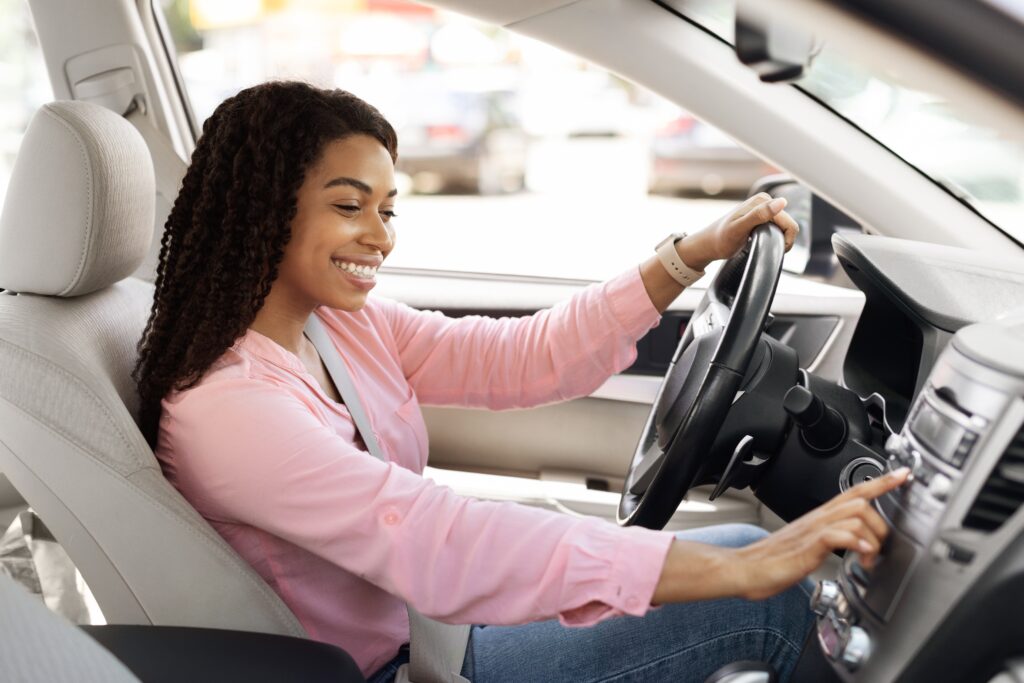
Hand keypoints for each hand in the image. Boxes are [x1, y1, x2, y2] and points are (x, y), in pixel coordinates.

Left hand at [677, 193, 800, 270]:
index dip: (784, 240)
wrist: (709, 245)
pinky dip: (774, 238)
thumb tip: (782, 202)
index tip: (769, 247)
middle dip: (781, 240)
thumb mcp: (739, 228)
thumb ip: (759, 215)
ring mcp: (763, 209)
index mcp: (762, 201)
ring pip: (784, 228)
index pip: (788, 222)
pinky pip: (778, 228)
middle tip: (764, 248)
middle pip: (788, 225)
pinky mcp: (762, 217)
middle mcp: (764, 202)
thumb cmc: (721, 239)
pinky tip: (761, 242)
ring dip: (777, 239)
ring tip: (761, 245)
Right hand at [731, 467, 909, 600]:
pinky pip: (838, 535)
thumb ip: (830, 540)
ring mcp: (813, 531)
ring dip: (872, 538)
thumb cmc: (773, 560)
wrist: (745, 568)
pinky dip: (856, 543)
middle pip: (861, 501)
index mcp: (820, 517)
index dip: (881, 482)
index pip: (855, 490)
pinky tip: (861, 555)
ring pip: (855, 515)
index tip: (903, 474)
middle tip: (881, 549)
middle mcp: (819, 519)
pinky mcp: (808, 546)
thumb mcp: (809, 546)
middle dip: (883, 524)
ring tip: (868, 560)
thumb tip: (853, 545)